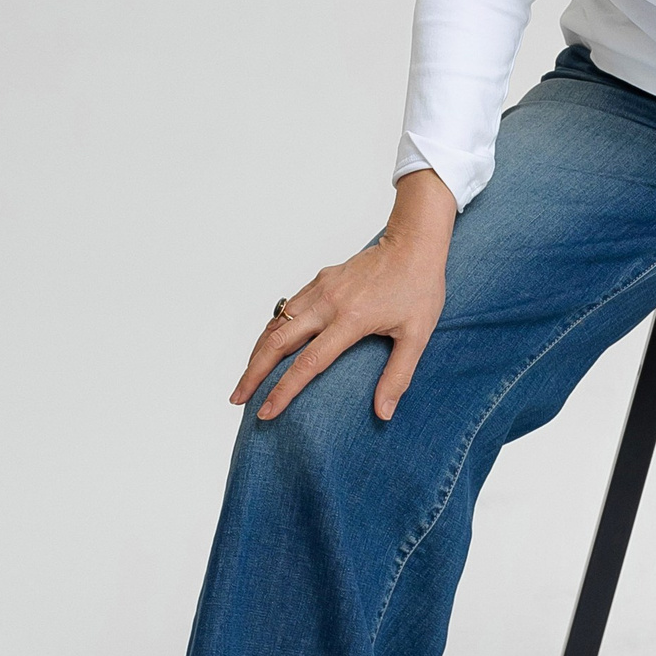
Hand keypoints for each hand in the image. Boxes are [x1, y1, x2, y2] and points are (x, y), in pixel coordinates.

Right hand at [230, 169, 456, 424]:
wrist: (414, 242)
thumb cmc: (419, 288)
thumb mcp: (416, 335)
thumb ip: (398, 375)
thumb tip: (384, 413)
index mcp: (350, 320)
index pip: (307, 364)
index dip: (283, 391)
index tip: (266, 412)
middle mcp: (328, 303)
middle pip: (277, 343)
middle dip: (253, 373)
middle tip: (236, 398)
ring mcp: (321, 289)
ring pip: (276, 323)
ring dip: (257, 352)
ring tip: (246, 378)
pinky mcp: (320, 280)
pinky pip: (287, 308)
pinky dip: (271, 330)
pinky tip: (267, 345)